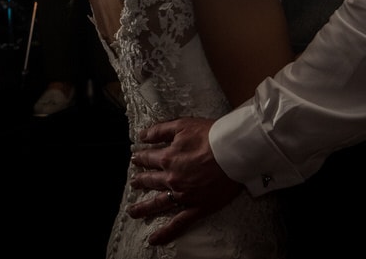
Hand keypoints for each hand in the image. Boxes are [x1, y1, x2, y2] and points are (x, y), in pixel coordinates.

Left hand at [127, 118, 241, 244]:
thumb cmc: (210, 136)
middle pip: (151, 181)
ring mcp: (184, 195)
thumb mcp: (181, 125)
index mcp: (168, 158)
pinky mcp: (198, 207)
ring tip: (132, 212)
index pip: (149, 159)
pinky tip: (154, 239)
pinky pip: (179, 223)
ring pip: (159, 203)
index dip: (141, 158)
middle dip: (141, 181)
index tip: (135, 159)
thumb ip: (159, 131)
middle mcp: (172, 178)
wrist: (233, 152)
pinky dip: (166, 232)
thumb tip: (142, 136)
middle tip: (134, 183)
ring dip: (144, 208)